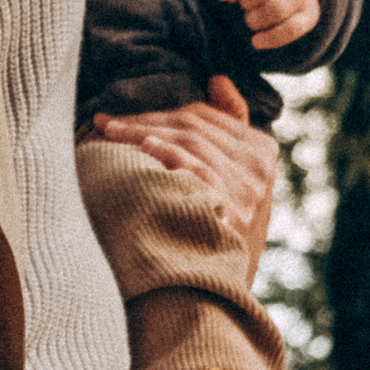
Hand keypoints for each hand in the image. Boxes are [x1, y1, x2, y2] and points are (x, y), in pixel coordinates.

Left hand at [91, 76, 278, 242]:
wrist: (220, 288)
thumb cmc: (221, 228)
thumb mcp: (237, 179)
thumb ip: (231, 127)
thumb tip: (218, 80)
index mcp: (263, 152)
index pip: (209, 115)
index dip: (164, 108)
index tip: (124, 112)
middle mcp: (259, 167)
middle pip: (194, 125)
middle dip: (144, 118)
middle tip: (105, 121)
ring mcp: (246, 188)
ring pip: (188, 140)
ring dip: (141, 131)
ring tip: (108, 132)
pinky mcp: (228, 206)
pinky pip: (191, 165)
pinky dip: (164, 152)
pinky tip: (140, 148)